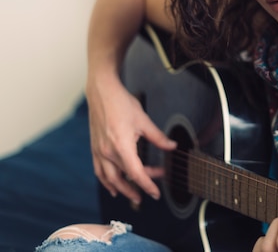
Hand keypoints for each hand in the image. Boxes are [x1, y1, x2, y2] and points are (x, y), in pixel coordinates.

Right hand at [87, 79, 175, 203]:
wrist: (102, 92)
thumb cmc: (121, 104)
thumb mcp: (144, 121)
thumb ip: (158, 137)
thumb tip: (171, 147)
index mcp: (121, 146)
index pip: (136, 173)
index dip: (147, 185)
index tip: (155, 193)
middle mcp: (107, 151)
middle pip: (124, 177)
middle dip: (137, 187)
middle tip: (149, 193)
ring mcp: (99, 151)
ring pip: (109, 178)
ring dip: (121, 189)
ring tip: (133, 196)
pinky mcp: (95, 148)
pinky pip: (99, 171)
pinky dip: (106, 181)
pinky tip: (113, 187)